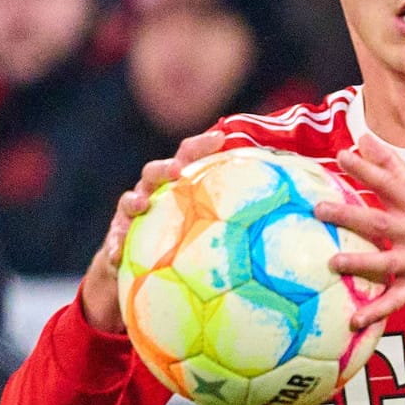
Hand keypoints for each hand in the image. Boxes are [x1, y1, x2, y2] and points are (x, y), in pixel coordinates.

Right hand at [84, 130, 226, 333]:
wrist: (139, 267)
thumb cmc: (186, 242)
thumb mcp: (212, 227)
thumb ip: (240, 217)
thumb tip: (291, 214)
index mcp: (180, 186)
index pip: (189, 156)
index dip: (202, 145)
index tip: (220, 137)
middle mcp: (154, 194)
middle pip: (156, 172)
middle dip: (165, 167)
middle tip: (177, 169)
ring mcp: (132, 215)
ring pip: (130, 201)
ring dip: (134, 200)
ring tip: (142, 204)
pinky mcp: (116, 239)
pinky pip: (113, 244)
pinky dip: (114, 249)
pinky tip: (115, 257)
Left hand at [315, 133, 404, 328]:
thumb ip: (391, 165)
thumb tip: (362, 139)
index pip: (389, 183)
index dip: (367, 169)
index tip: (342, 156)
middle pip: (380, 222)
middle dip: (350, 216)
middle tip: (320, 209)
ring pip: (387, 263)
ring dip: (361, 263)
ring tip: (334, 262)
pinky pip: (395, 301)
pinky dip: (376, 311)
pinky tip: (354, 320)